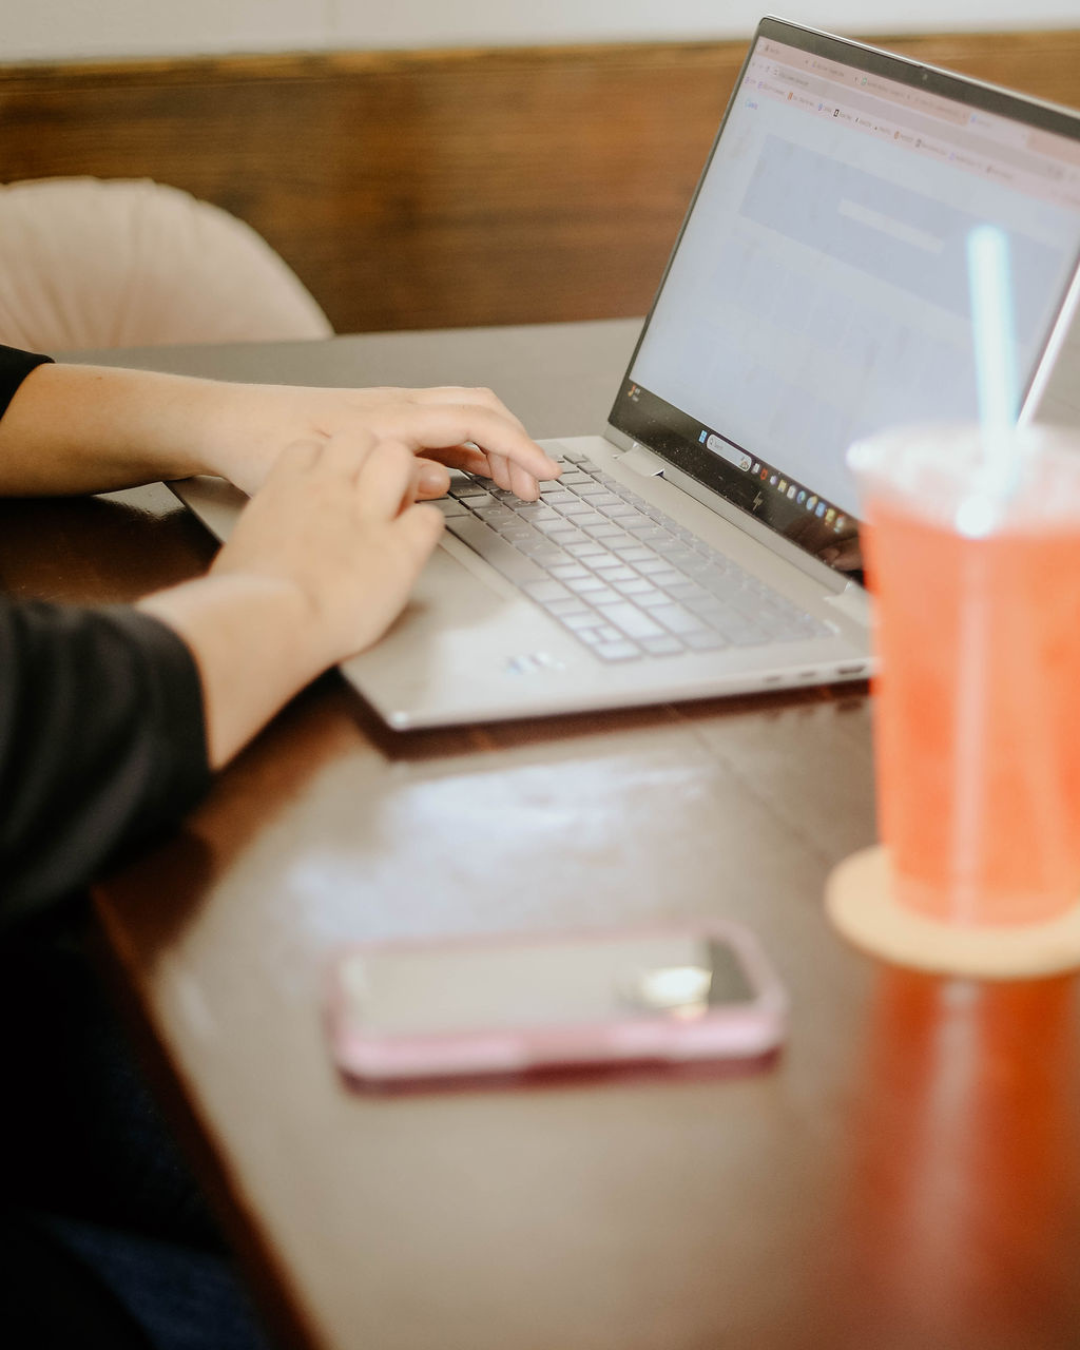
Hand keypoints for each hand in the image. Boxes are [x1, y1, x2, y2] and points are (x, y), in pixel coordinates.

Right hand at [140, 428, 442, 766]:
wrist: (269, 620)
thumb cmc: (246, 596)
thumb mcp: (244, 544)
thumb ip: (266, 530)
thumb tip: (267, 544)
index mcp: (287, 485)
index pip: (314, 447)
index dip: (328, 465)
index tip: (331, 486)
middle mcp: (330, 488)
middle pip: (362, 438)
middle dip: (370, 459)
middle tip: (373, 493)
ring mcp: (368, 514)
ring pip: (401, 459)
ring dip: (405, 479)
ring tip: (399, 510)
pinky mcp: (400, 548)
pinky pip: (430, 517)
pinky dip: (425, 529)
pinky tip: (413, 546)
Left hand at [203, 382, 561, 501]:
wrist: (227, 423)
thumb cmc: (263, 443)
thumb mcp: (325, 472)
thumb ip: (389, 478)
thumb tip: (442, 481)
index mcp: (391, 415)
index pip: (475, 423)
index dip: (518, 448)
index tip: (545, 474)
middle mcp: (396, 406)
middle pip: (480, 409)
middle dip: (518, 445)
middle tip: (536, 484)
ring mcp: (390, 412)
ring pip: (464, 415)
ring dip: (496, 446)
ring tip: (514, 483)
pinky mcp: (381, 424)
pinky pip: (441, 428)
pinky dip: (470, 448)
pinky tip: (472, 475)